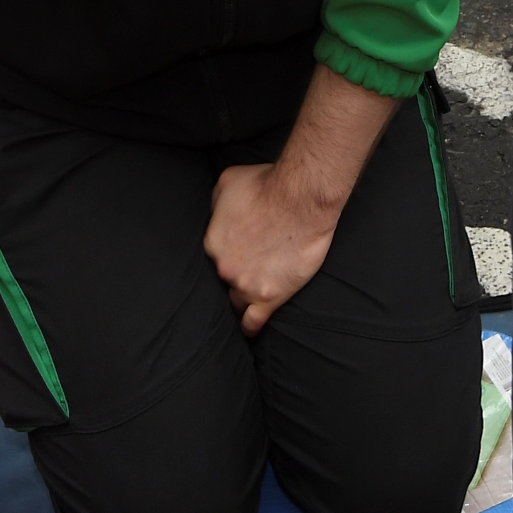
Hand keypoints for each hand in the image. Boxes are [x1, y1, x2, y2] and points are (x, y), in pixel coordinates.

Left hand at [203, 64, 398, 333]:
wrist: (301, 197)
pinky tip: (249, 329)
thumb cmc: (266, 184)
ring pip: (237, 300)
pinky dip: (250, 326)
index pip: (214, 256)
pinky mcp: (272, 296)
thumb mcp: (227, 183)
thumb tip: (216, 213)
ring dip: (242, 297)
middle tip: (249, 265)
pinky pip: (254, 321)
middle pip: (225, 279)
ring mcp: (247, 285)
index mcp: (212, 244)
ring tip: (249, 296)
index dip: (226, 252)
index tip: (237, 249)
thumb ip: (216, 204)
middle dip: (235, 272)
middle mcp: (225, 268)